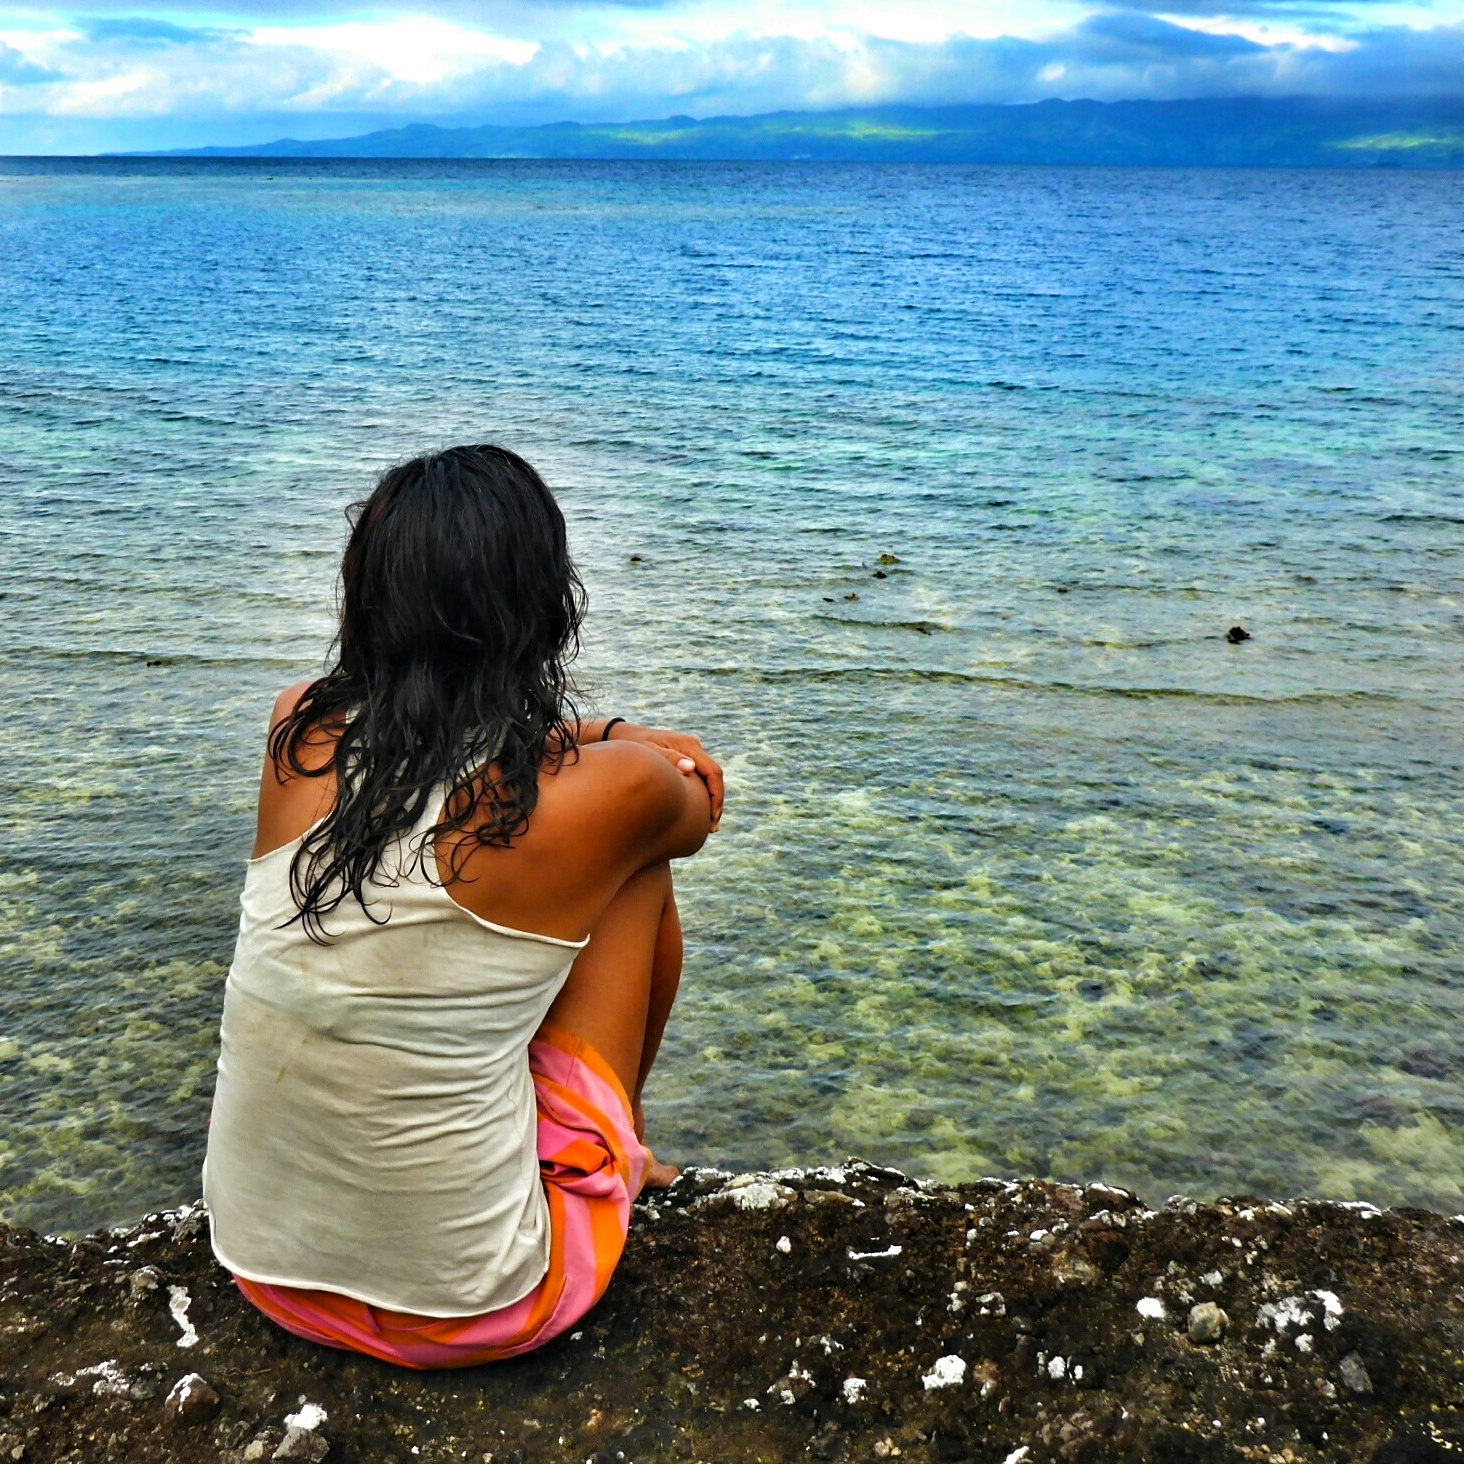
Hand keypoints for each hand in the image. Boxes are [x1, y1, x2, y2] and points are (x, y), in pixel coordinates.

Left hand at [609, 722, 723, 830]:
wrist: (623, 736)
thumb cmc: (633, 746)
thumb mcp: (647, 752)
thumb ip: (669, 758)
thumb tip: (690, 768)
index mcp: (689, 745)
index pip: (713, 772)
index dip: (716, 796)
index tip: (712, 817)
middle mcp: (694, 747)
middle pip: (715, 777)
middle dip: (716, 803)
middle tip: (712, 828)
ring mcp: (690, 753)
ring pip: (709, 779)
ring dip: (711, 801)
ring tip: (709, 827)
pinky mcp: (686, 759)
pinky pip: (700, 779)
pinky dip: (702, 796)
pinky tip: (700, 815)